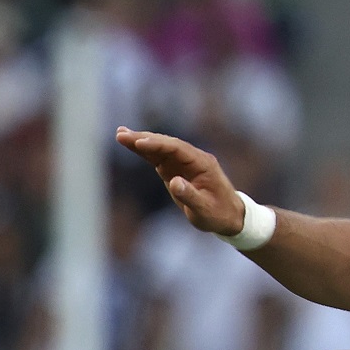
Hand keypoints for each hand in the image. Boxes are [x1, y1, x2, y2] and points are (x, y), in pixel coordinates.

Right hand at [119, 127, 244, 237]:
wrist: (229, 215)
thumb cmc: (218, 214)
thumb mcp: (204, 209)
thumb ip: (190, 195)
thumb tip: (173, 182)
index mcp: (202, 163)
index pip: (176, 149)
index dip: (157, 145)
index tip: (139, 143)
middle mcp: (192, 158)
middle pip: (166, 144)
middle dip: (144, 138)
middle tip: (121, 135)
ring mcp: (184, 163)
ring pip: (160, 148)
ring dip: (141, 141)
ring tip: (120, 135)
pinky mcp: (176, 170)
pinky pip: (159, 158)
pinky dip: (145, 151)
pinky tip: (132, 145)